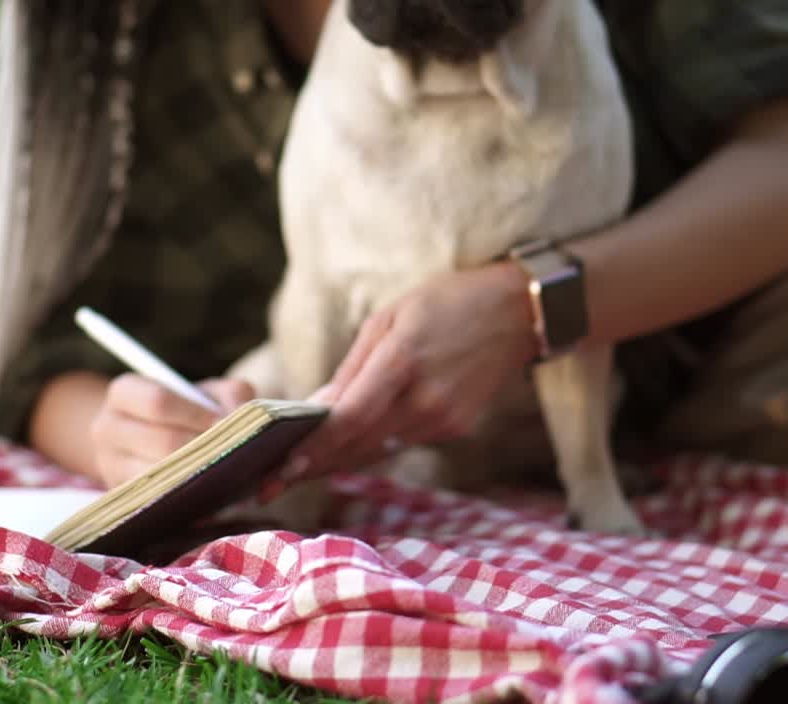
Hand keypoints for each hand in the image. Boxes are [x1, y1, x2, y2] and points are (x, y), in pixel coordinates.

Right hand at [90, 374, 254, 486]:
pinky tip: (217, 496)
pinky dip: (194, 500)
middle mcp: (108, 428)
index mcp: (124, 392)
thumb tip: (244, 418)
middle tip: (237, 454)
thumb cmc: (181, 411)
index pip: (159, 402)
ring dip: (203, 478)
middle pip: (163, 443)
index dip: (197, 414)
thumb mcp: (202, 392)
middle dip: (206, 449)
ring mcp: (111, 467)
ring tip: (234, 477)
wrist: (142, 439)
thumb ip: (230, 394)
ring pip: (163, 478)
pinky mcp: (123, 498)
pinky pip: (162, 502)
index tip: (226, 424)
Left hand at [279, 262, 536, 485]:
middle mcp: (424, 400)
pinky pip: (400, 442)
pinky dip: (371, 444)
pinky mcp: (454, 429)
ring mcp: (443, 420)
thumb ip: (353, 367)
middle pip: (357, 445)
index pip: (351, 419)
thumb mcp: (390, 317)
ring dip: (337, 457)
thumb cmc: (446, 303)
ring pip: (376, 448)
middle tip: (269, 484)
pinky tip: (345, 445)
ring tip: (295, 467)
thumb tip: (318, 407)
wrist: (517, 313)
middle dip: (312, 465)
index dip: (315, 448)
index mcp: (402, 362)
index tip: (281, 469)